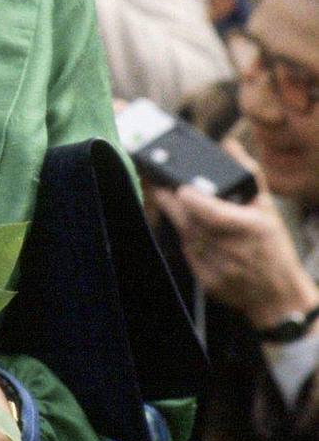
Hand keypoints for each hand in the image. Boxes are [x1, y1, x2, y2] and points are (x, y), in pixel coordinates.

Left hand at [155, 144, 316, 331]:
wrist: (278, 295)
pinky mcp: (206, 281)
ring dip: (178, 220)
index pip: (211, 213)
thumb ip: (248, 173)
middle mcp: (232, 249)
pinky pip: (188, 254)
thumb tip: (229, 144)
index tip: (180, 187)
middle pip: (189, 222)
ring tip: (177, 206)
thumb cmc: (273, 248)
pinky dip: (188, 241)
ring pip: (185, 236)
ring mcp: (218, 267)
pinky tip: (193, 232)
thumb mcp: (267, 208)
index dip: (191, 199)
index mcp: (249, 228)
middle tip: (162, 187)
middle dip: (171, 202)